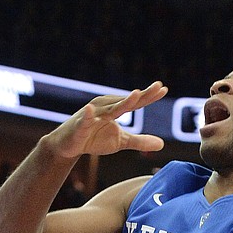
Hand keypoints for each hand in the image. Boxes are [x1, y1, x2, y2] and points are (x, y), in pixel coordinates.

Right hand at [44, 81, 167, 160]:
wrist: (68, 145)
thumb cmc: (94, 138)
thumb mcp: (121, 141)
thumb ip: (140, 141)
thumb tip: (162, 144)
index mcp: (115, 109)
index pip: (135, 102)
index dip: (149, 96)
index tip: (164, 89)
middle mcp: (105, 107)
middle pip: (126, 102)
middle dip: (141, 95)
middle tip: (157, 86)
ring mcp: (92, 115)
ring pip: (110, 109)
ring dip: (122, 102)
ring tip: (136, 95)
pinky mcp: (80, 126)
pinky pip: (85, 120)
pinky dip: (88, 116)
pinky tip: (91, 110)